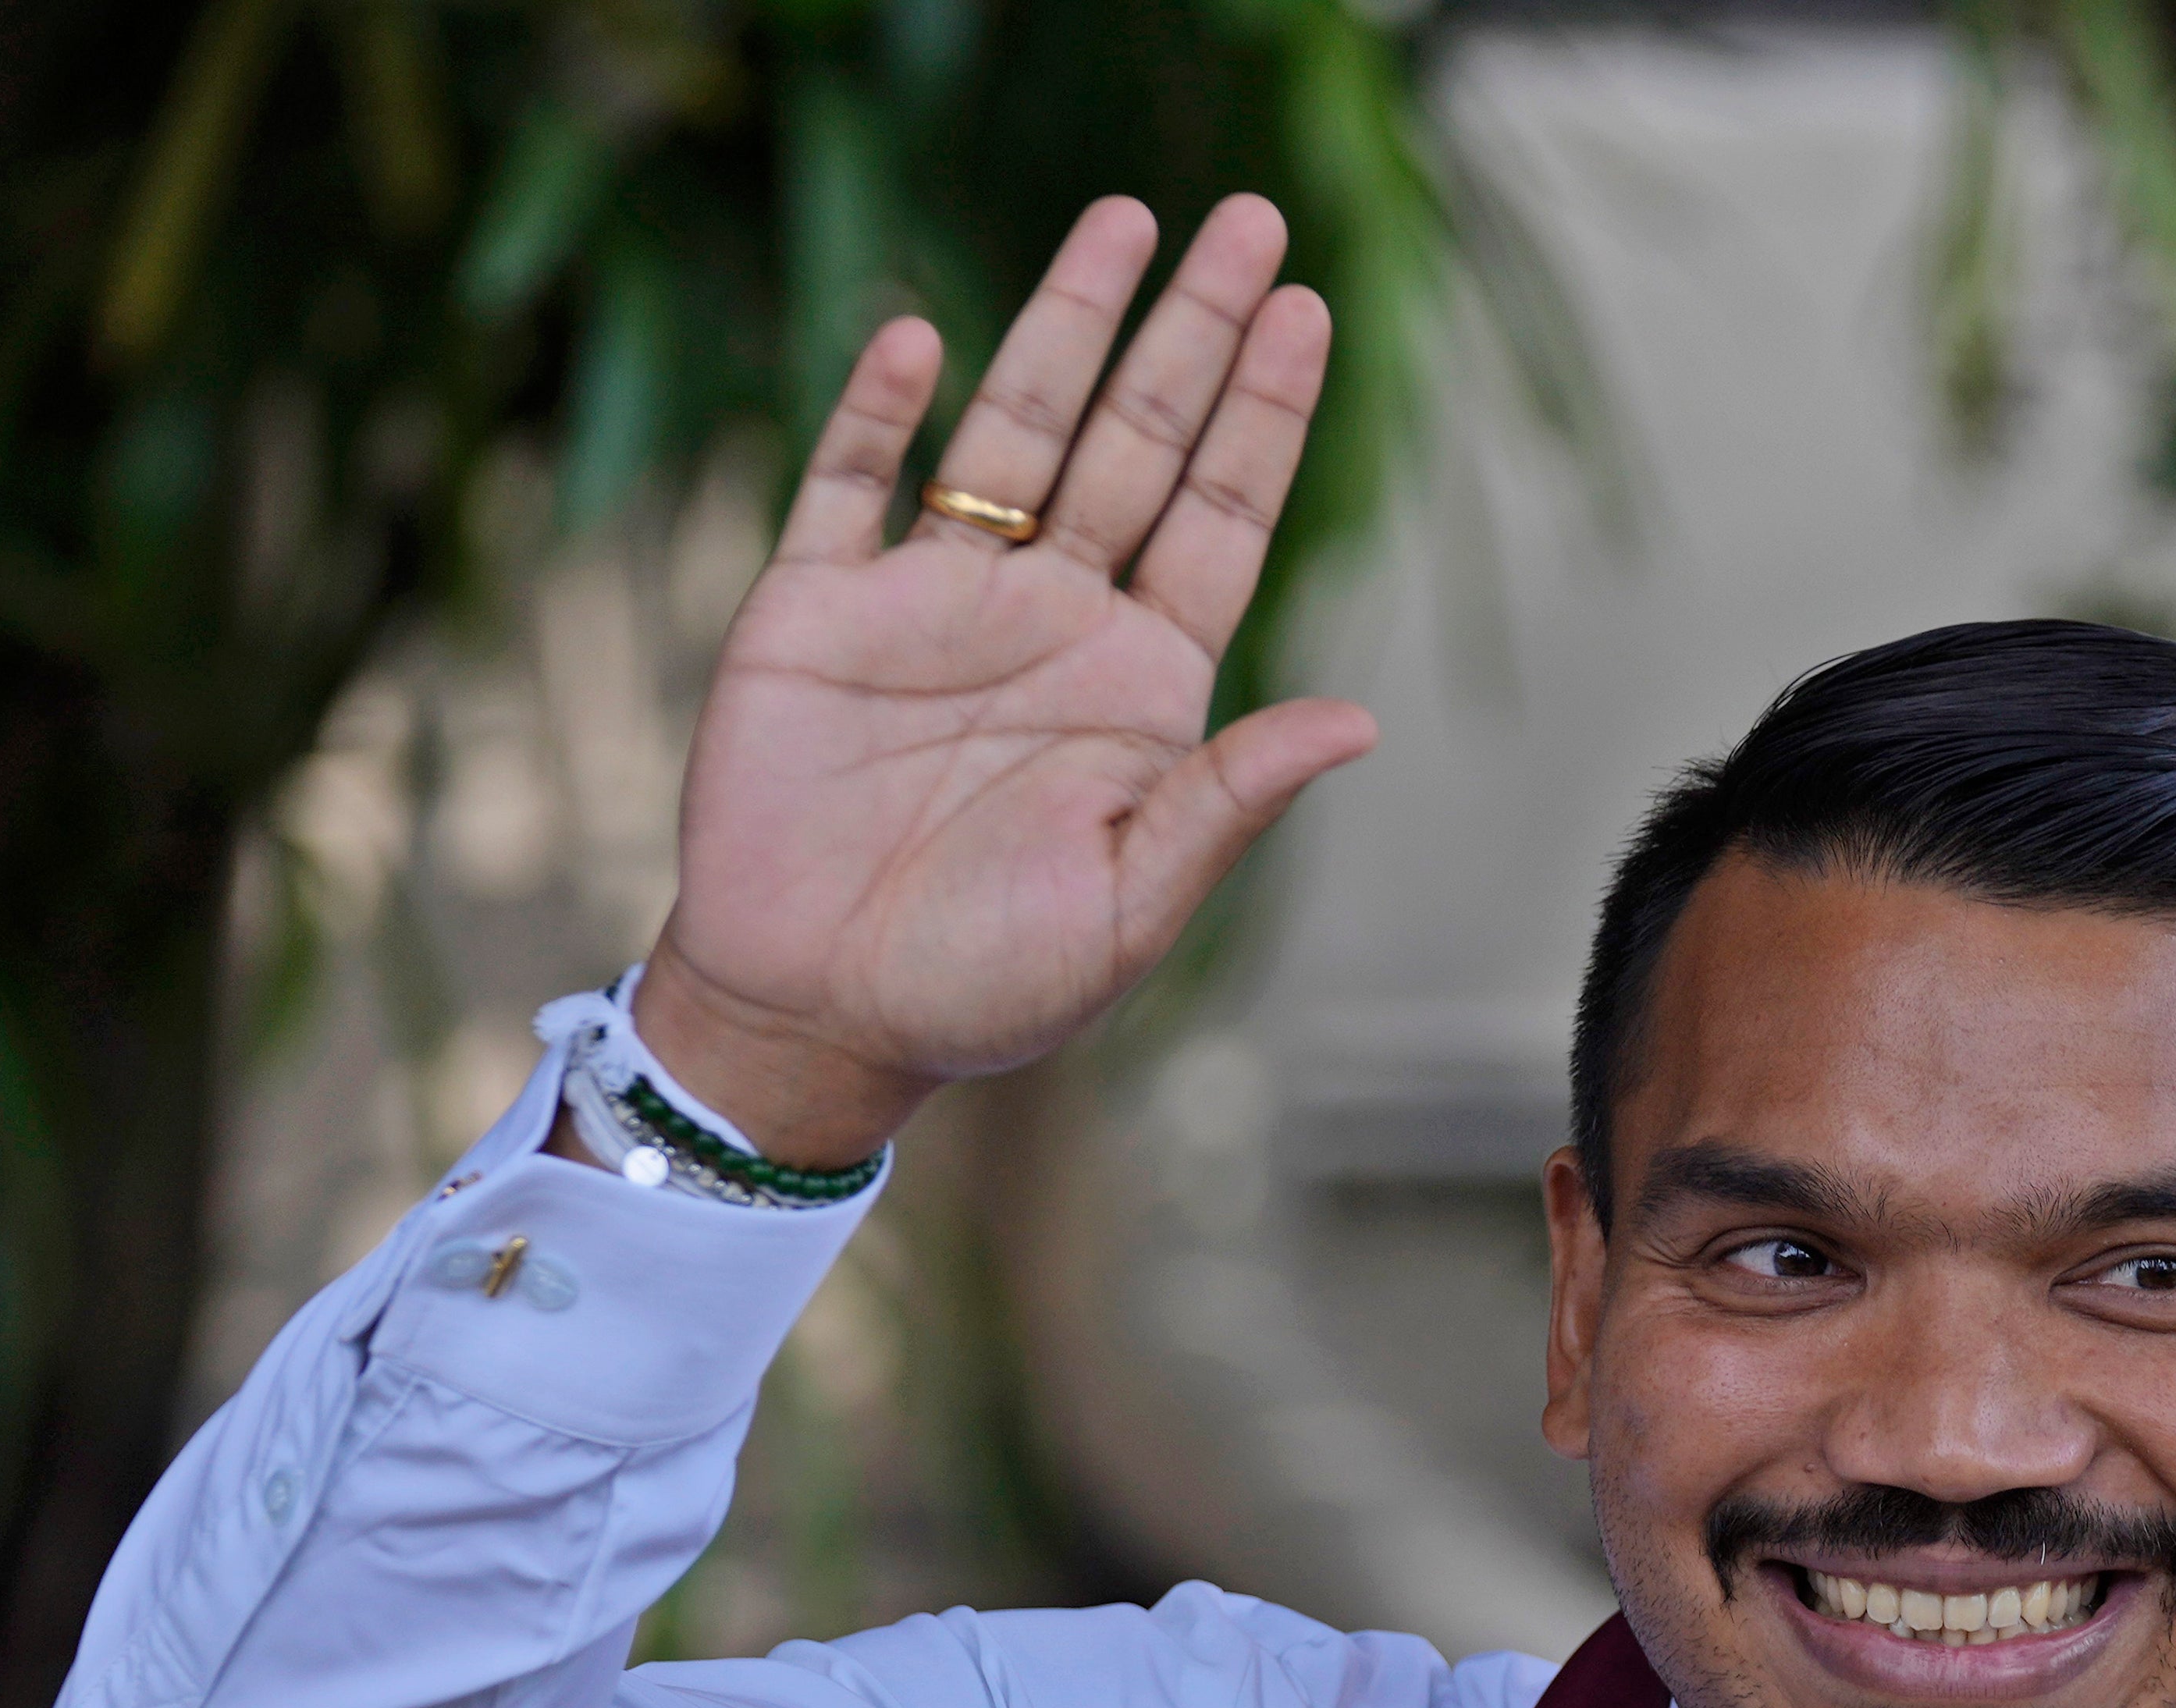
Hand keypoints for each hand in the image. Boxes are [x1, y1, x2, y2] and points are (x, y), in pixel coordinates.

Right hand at [632, 195, 1376, 1164]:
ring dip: (1065, 326)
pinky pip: (849, 484)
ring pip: (1013, 432)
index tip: (1309, 312)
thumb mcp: (1133, 904)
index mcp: (1138, 685)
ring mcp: (933, 603)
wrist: (818, 1019)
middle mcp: (1050, 620)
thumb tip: (1360, 720)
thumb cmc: (987, 984)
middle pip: (1138, 442)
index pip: (1218, 518)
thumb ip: (1230, 799)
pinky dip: (878, 410)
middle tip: (1250, 222)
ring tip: (1124, 220)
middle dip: (1193, 331)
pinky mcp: (815, 612)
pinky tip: (919, 334)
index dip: (1265, 416)